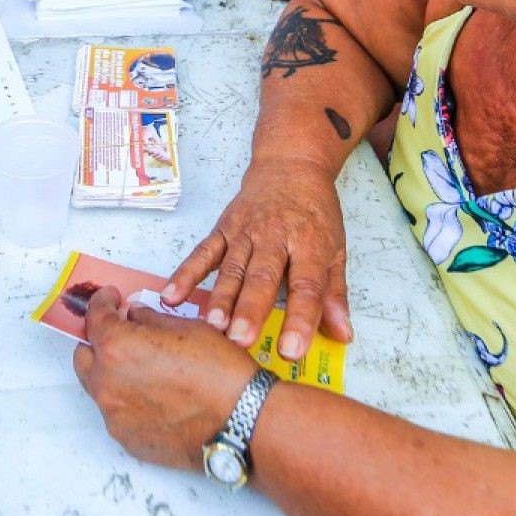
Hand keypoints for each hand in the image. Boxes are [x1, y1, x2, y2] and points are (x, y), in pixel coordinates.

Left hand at [73, 287, 258, 472]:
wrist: (241, 421)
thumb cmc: (220, 372)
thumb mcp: (186, 327)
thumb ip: (150, 319)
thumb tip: (135, 316)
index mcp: (117, 348)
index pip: (94, 317)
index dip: (102, 303)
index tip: (111, 300)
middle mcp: (107, 383)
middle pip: (84, 356)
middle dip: (101, 341)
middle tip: (124, 333)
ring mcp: (115, 416)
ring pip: (100, 387)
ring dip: (114, 372)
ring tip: (145, 368)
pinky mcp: (127, 440)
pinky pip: (118, 413)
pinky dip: (128, 400)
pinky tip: (155, 396)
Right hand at [164, 164, 350, 358]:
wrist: (290, 165)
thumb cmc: (314, 212)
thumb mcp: (335, 249)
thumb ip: (334, 293)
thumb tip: (343, 335)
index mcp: (309, 244)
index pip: (307, 285)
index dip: (300, 319)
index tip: (292, 350)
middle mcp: (275, 237)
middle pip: (262, 277)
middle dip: (251, 309)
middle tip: (240, 339)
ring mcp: (245, 232)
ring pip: (231, 269)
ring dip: (220, 298)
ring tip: (213, 325)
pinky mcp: (222, 229)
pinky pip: (202, 253)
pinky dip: (186, 274)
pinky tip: (172, 296)